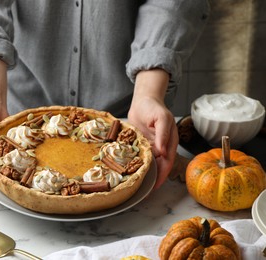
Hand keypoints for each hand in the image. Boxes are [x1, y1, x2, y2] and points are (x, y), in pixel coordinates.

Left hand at [128, 69, 177, 188]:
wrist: (143, 100)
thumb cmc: (154, 108)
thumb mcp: (161, 118)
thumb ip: (163, 134)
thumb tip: (163, 152)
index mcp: (169, 143)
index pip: (167, 163)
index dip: (162, 175)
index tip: (155, 185)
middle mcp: (160, 147)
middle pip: (158, 167)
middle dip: (153, 179)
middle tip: (143, 191)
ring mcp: (150, 147)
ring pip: (148, 164)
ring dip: (144, 174)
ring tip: (136, 186)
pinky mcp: (140, 145)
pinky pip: (139, 157)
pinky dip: (136, 165)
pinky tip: (129, 172)